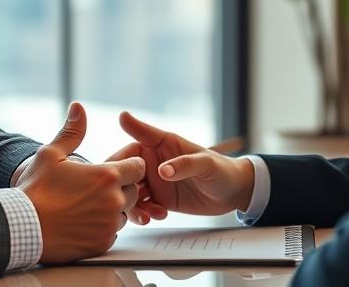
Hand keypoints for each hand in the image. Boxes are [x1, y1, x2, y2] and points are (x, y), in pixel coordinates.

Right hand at [16, 102, 145, 262]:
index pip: (138, 167)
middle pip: (133, 191)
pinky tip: (83, 222)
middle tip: (94, 189)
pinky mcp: (102, 244)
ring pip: (124, 213)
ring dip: (113, 209)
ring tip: (86, 206)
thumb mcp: (51, 154)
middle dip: (120, 188)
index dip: (127, 167)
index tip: (110, 170)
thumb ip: (72, 131)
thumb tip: (78, 108)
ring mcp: (109, 225)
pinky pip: (112, 233)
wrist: (22, 227)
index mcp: (107, 176)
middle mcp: (114, 201)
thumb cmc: (36, 190)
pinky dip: (103, 228)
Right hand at [107, 111, 254, 223]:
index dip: (126, 134)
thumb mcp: (206, 163)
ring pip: (130, 190)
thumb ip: (184, 164)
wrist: (233, 193)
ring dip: (131, 203)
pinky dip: (142, 213)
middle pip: (125, 169)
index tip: (115, 132)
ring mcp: (154, 181)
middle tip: (123, 196)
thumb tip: (162, 171)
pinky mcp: (158, 199)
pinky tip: (156, 216)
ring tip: (146, 216)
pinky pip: (141, 206)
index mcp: (163, 144)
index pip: (138, 137)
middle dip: (120, 182)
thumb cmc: (222, 169)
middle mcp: (154, 161)